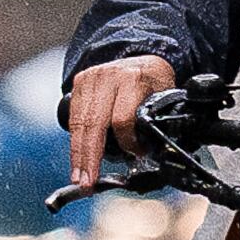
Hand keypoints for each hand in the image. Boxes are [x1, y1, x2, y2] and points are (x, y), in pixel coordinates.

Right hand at [64, 53, 177, 189]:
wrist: (142, 57)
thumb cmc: (154, 82)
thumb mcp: (165, 97)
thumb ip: (156, 122)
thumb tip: (147, 155)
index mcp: (134, 79)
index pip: (122, 118)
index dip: (128, 142)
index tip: (136, 155)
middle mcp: (108, 76)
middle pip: (93, 123)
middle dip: (89, 157)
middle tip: (87, 182)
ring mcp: (91, 78)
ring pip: (79, 122)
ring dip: (78, 154)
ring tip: (79, 177)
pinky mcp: (80, 82)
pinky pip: (74, 117)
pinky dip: (75, 141)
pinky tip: (77, 160)